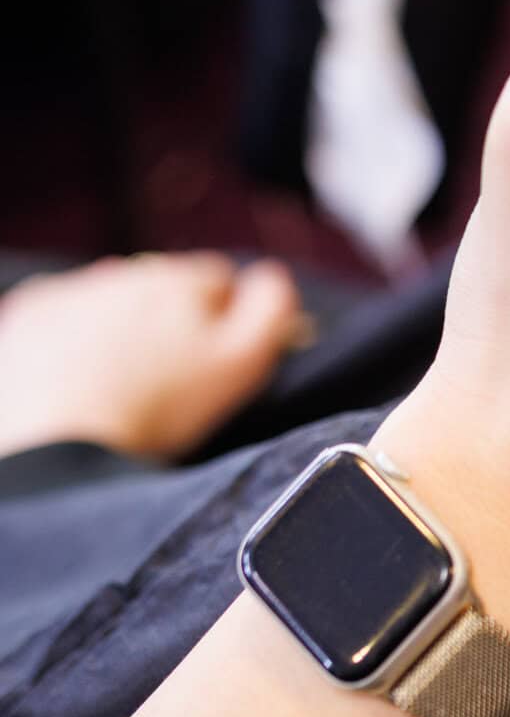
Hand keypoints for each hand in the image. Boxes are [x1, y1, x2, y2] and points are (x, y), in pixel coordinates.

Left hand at [0, 255, 302, 460]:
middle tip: (161, 380)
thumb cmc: (156, 412)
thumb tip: (273, 275)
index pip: (219, 281)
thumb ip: (270, 310)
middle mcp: (126, 271)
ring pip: (113, 296)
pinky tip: (73, 375)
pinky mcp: (29, 310)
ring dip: (119, 324)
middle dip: (168, 320)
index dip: (221, 321)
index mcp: (181, 282)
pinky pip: (62, 310)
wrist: (55, 445)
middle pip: (164, 286)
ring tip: (114, 383)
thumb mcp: (240, 366)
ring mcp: (73, 289)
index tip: (208, 361)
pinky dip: (69, 333)